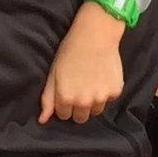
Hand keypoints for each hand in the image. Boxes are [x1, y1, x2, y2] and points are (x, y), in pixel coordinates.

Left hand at [40, 2, 125, 123]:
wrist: (96, 35)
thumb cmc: (70, 52)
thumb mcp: (53, 74)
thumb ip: (47, 99)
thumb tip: (42, 120)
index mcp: (66, 99)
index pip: (64, 115)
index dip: (64, 103)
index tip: (68, 91)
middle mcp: (84, 102)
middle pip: (81, 118)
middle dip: (78, 107)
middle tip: (80, 88)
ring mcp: (101, 98)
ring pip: (96, 110)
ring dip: (93, 102)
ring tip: (92, 82)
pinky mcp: (115, 92)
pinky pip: (109, 100)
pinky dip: (106, 92)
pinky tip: (102, 77)